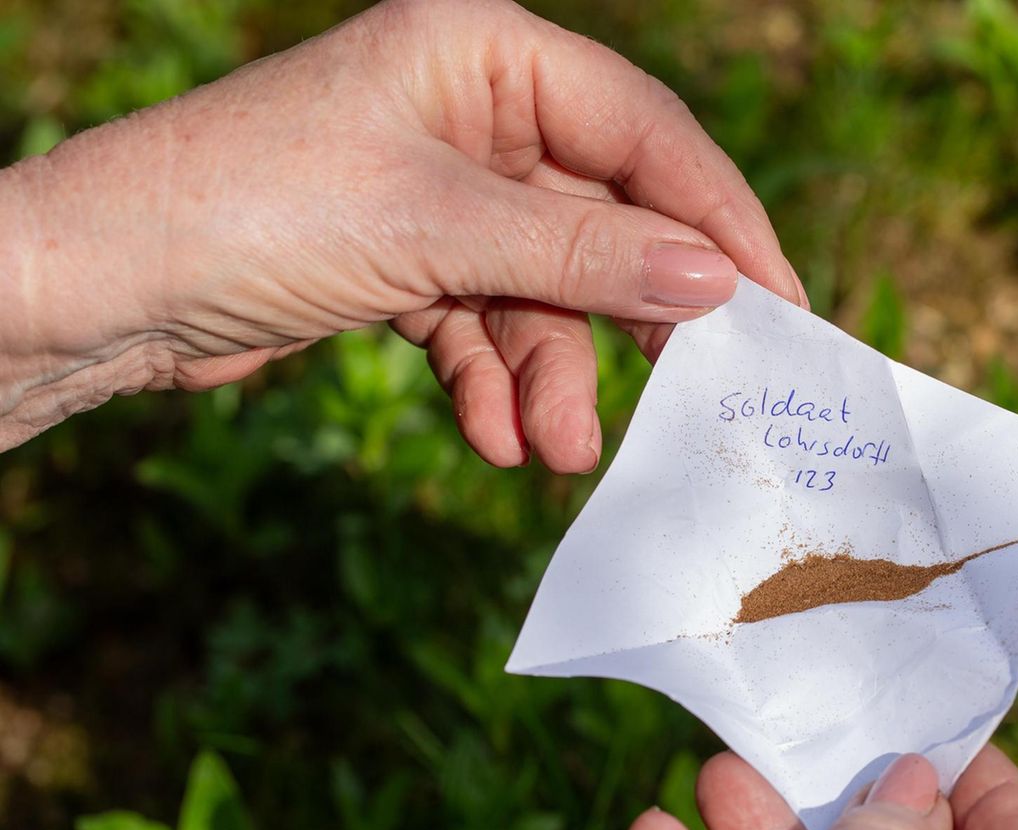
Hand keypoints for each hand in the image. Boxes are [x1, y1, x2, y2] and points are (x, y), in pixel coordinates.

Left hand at [0, 0, 803, 464]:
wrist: (103, 286)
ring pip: (543, 290)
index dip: (715, 215)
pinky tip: (489, 438)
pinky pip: (484, 324)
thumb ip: (583, 253)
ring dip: (552, 376)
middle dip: (625, 316)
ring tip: (551, 449)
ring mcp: (440, 192)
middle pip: (600, 217)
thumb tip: (715, 282)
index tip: (775, 300)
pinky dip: (492, 383)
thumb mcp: (436, 228)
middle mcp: (471, 112)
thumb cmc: (252, 208)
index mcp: (484, 52)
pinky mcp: (409, 262)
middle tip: (689, 392)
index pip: (640, 129)